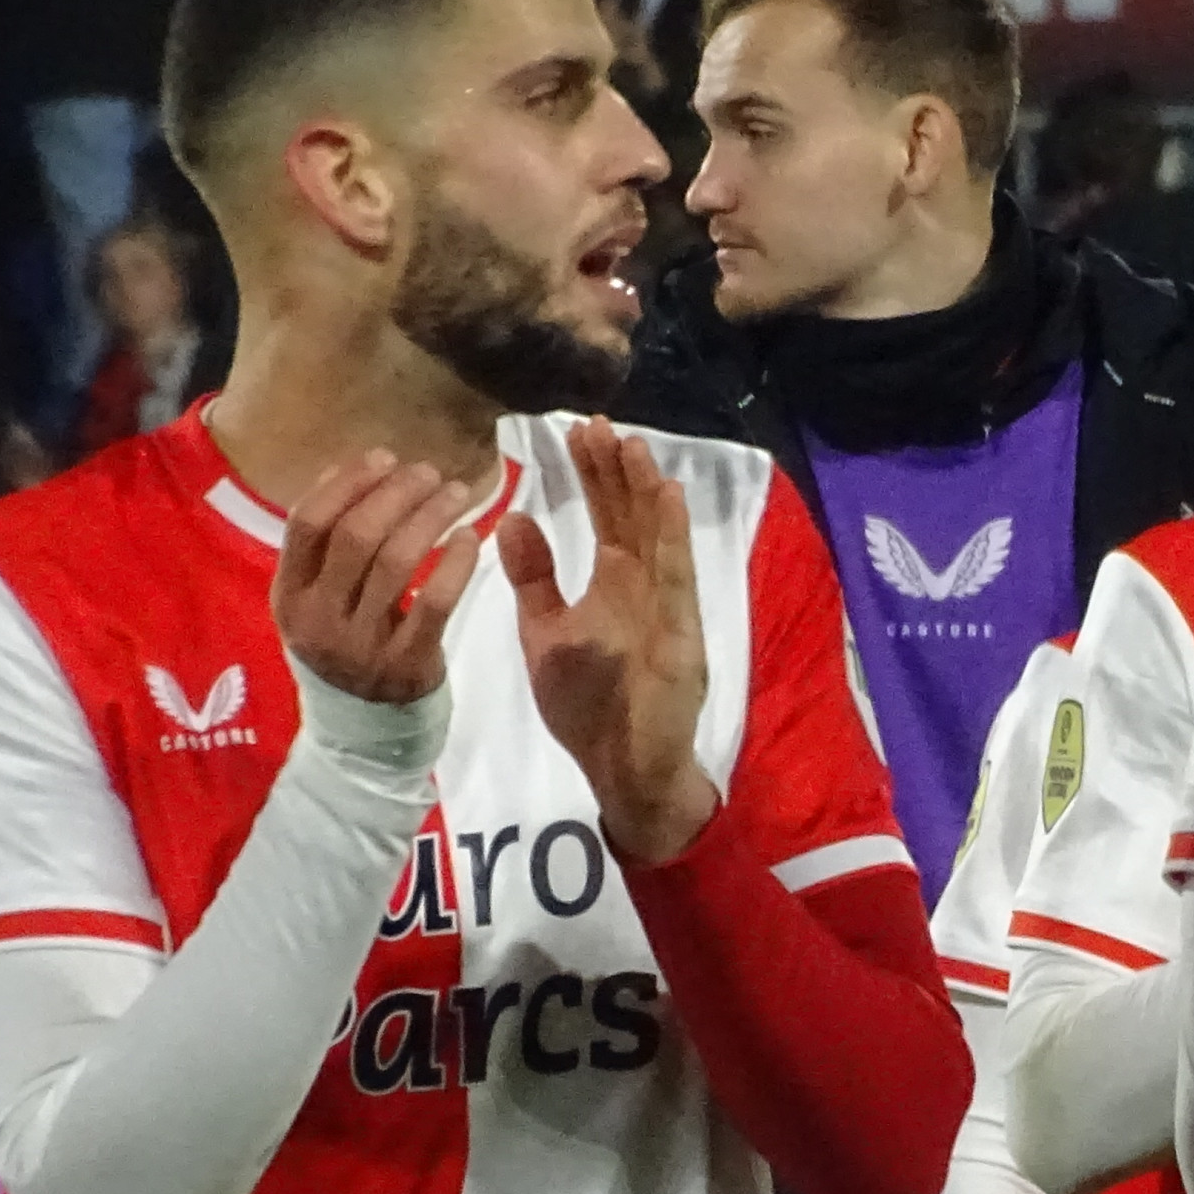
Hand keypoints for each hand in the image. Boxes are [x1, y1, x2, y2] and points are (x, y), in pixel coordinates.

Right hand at [271, 450, 484, 703]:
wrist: (364, 724)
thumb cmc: (344, 639)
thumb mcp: (317, 596)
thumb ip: (326, 541)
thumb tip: (350, 467)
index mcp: (289, 594)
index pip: (308, 521)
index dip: (348, 481)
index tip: (385, 456)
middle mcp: (317, 619)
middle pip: (355, 535)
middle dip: (396, 492)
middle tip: (429, 472)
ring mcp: (360, 644)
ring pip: (395, 561)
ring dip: (429, 516)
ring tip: (455, 494)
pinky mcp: (405, 663)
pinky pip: (435, 600)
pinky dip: (456, 562)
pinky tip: (470, 537)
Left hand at [502, 419, 719, 864]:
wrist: (622, 769)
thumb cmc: (589, 705)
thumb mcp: (546, 633)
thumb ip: (535, 580)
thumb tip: (514, 518)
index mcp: (614, 583)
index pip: (607, 516)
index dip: (594, 475)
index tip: (577, 433)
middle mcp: (645, 586)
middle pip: (632, 516)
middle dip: (617, 470)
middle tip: (598, 424)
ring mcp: (667, 608)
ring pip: (657, 537)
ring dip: (647, 490)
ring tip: (633, 445)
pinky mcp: (680, 635)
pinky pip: (676, 578)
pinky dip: (672, 536)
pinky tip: (666, 496)